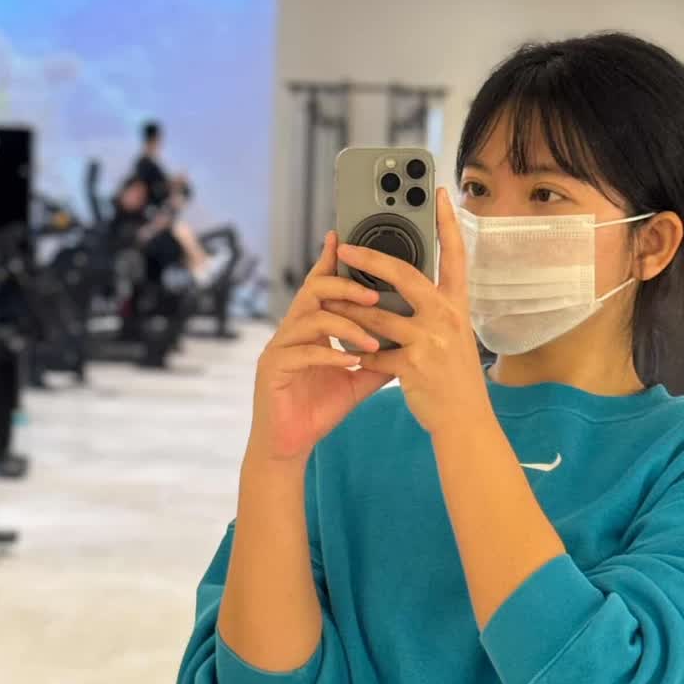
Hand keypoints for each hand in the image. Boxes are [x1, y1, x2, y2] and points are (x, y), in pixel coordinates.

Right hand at [248, 231, 395, 464]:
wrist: (290, 445)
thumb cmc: (319, 409)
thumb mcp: (357, 379)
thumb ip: (378, 358)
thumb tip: (410, 341)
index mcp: (310, 328)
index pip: (321, 286)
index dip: (331, 261)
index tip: (344, 238)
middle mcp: (291, 331)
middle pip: (314, 291)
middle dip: (346, 289)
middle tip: (376, 297)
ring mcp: (279, 348)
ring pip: (310, 319)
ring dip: (346, 327)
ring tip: (372, 342)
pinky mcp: (273, 369)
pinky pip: (303, 353)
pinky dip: (331, 356)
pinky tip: (351, 363)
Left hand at [332, 187, 488, 439]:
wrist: (466, 422)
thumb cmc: (454, 378)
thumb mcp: (453, 336)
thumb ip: (432, 309)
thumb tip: (400, 286)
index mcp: (457, 305)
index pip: (455, 254)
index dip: (447, 222)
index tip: (439, 192)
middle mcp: (447, 316)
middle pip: (405, 275)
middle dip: (371, 258)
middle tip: (345, 248)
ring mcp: (430, 340)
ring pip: (378, 315)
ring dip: (351, 311)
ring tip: (330, 303)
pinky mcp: (413, 365)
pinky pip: (373, 352)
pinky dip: (356, 352)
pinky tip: (345, 351)